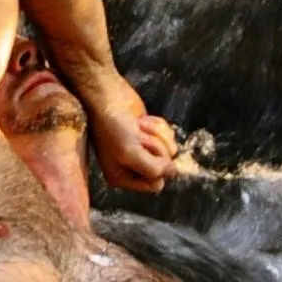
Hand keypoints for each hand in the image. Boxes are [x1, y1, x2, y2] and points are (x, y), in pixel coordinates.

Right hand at [88, 73, 177, 191]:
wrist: (108, 96)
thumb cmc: (112, 127)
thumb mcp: (130, 152)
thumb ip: (154, 168)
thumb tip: (173, 172)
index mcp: (124, 177)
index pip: (155, 184)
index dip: (156, 169)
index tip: (143, 154)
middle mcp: (135, 166)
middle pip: (165, 166)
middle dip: (154, 147)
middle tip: (137, 136)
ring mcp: (145, 149)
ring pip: (169, 149)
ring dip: (156, 134)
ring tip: (137, 127)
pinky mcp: (152, 133)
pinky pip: (168, 135)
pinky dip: (158, 125)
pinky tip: (142, 120)